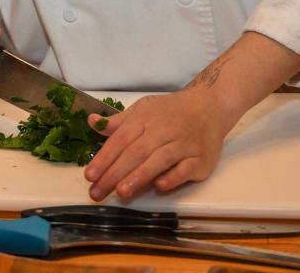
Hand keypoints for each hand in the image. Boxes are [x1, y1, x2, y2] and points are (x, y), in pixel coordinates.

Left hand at [82, 87, 230, 200]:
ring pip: (159, 160)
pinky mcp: (200, 158)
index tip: (89, 175)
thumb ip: (118, 122)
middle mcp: (164, 130)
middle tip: (97, 192)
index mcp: (146, 118)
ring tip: (121, 192)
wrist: (210, 106)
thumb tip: (91, 122)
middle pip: (136, 152)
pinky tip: (158, 186)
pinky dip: (172, 177)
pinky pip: (185, 169)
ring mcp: (183, 144)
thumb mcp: (143, 109)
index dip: (105, 157)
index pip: (122, 139)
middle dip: (115, 173)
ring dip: (140, 176)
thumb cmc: (171, 111)